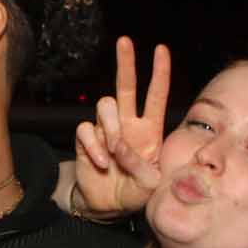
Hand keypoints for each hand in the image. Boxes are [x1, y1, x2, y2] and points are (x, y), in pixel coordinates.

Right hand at [71, 37, 166, 220]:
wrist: (108, 206)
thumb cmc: (135, 193)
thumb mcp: (150, 185)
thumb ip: (142, 167)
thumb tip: (121, 148)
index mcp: (150, 131)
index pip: (156, 96)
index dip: (160, 73)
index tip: (161, 50)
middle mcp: (128, 124)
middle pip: (126, 87)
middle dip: (126, 63)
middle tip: (125, 41)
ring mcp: (106, 130)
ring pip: (105, 105)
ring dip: (110, 126)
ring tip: (115, 151)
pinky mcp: (86, 139)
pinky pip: (86, 129)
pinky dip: (94, 145)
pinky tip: (101, 162)